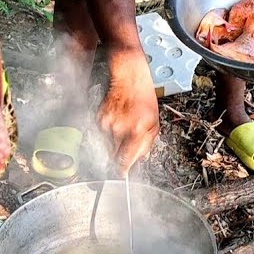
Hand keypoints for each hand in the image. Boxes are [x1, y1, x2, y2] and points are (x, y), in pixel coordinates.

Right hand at [98, 47, 158, 174]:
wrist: (129, 78)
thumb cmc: (144, 99)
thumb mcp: (154, 124)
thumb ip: (145, 145)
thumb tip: (136, 161)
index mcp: (137, 131)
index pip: (124, 160)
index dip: (122, 170)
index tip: (121, 175)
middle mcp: (120, 128)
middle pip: (114, 155)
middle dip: (118, 155)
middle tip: (124, 148)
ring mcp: (108, 123)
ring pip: (107, 145)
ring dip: (114, 143)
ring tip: (123, 129)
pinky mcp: (99, 118)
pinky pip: (102, 134)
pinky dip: (108, 133)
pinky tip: (117, 122)